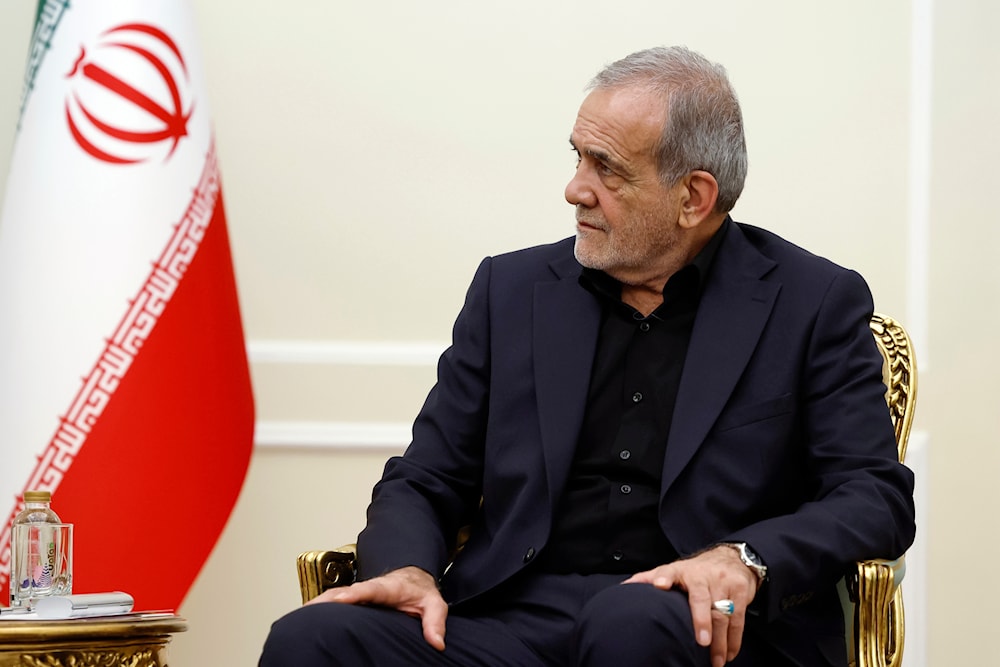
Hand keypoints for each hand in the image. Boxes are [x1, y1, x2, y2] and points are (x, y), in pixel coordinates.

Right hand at [307, 566, 447, 650]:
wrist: (414, 579)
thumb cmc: (421, 592)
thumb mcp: (434, 604)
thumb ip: (435, 621)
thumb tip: (436, 642)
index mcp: (387, 588)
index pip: (368, 590)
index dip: (352, 594)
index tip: (338, 599)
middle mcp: (368, 588)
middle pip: (343, 592)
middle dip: (324, 600)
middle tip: (306, 612)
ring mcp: (359, 592)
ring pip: (334, 596)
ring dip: (317, 605)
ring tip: (298, 618)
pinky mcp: (353, 599)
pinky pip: (334, 602)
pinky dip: (319, 608)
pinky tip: (306, 620)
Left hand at [623, 546, 758, 666]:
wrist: (730, 558)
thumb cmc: (696, 571)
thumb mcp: (673, 570)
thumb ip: (650, 578)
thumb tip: (624, 587)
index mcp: (681, 570)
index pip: (669, 571)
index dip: (663, 577)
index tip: (659, 585)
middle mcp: (702, 575)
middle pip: (701, 598)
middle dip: (702, 621)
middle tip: (702, 643)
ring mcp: (723, 582)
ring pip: (722, 613)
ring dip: (720, 641)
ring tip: (716, 661)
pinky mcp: (740, 591)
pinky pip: (738, 619)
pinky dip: (734, 639)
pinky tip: (729, 654)